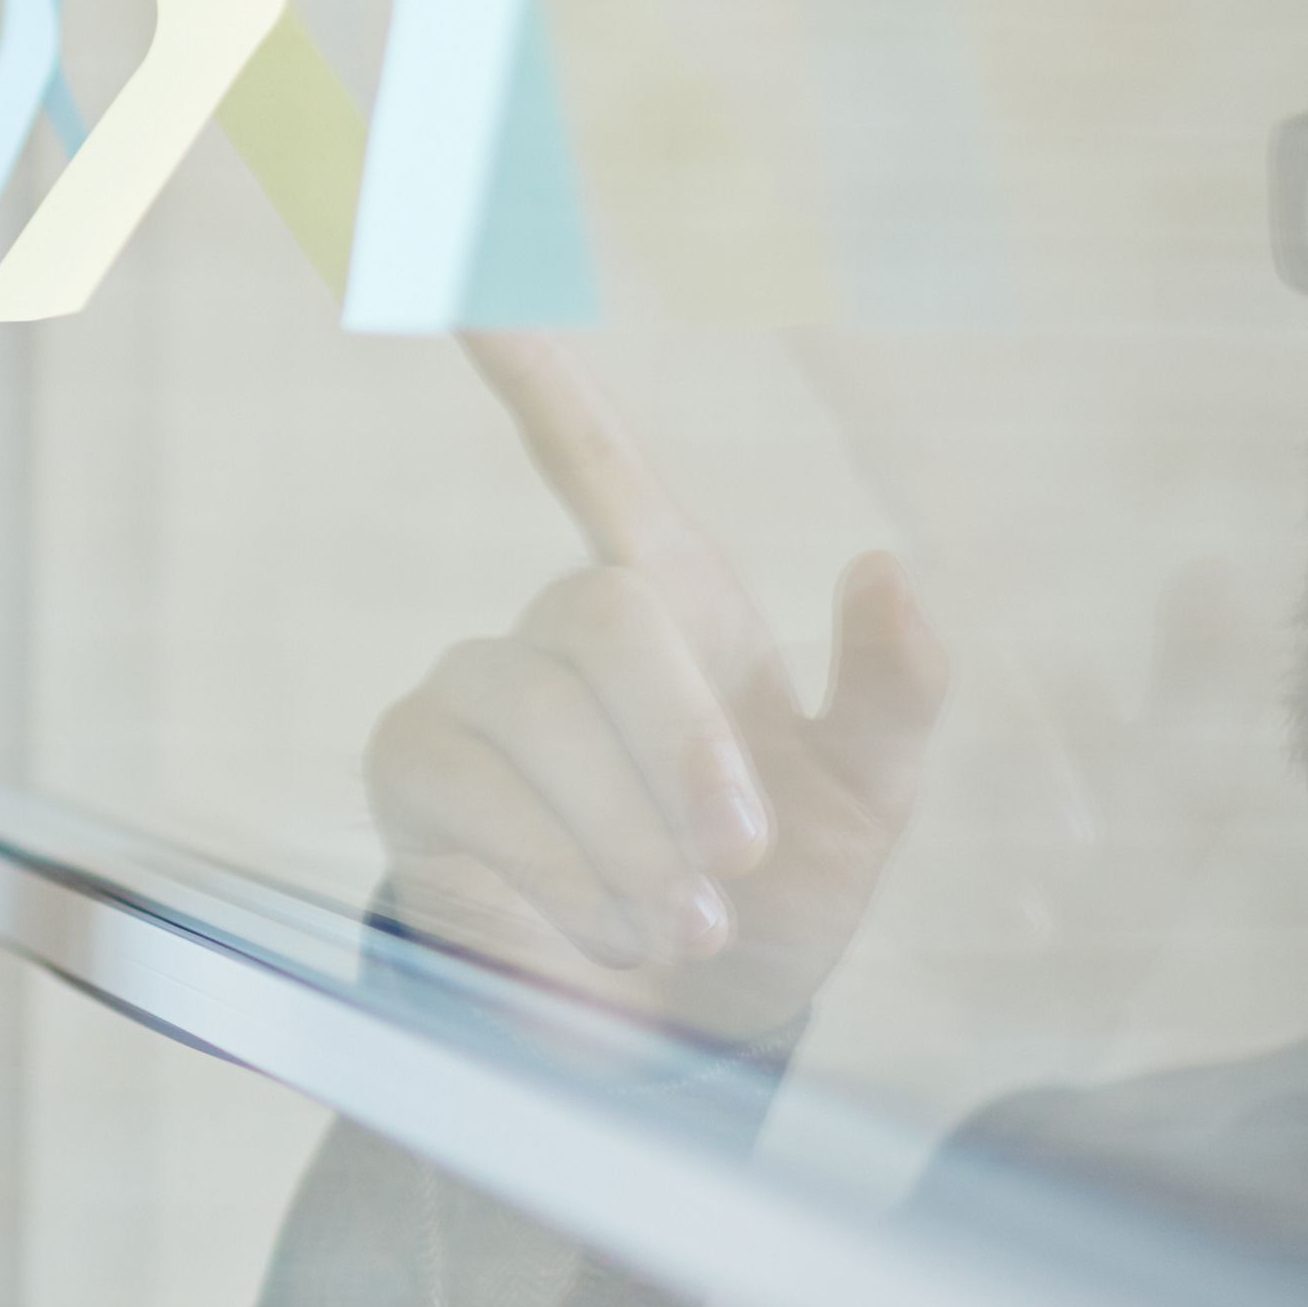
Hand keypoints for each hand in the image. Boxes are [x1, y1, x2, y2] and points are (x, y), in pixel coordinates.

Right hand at [365, 334, 951, 1040]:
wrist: (682, 1033)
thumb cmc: (773, 899)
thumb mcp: (869, 807)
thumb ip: (894, 692)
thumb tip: (885, 569)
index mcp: (673, 605)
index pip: (589, 456)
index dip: (533, 367)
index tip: (469, 272)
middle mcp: (556, 632)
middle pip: (601, 614)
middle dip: (682, 747)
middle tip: (738, 861)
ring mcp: (473, 696)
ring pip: (540, 716)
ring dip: (628, 839)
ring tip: (678, 923)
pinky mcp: (413, 771)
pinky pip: (475, 792)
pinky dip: (556, 875)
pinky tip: (601, 931)